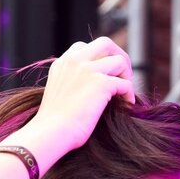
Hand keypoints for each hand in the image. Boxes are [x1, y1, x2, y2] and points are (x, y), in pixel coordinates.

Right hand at [35, 38, 135, 153]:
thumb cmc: (52, 126)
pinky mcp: (101, 84)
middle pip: (106, 44)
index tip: (105, 73)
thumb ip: (71, 84)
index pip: (84, 47)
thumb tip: (91, 90)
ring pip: (120, 61)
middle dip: (119, 56)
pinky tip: (127, 105)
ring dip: (127, 75)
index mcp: (62, 63)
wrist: (50, 134)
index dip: (100, 58)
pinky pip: (125, 83)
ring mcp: (88, 70)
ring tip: (125, 93)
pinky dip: (129, 94)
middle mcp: (75, 61)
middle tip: (124, 75)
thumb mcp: (58, 95)